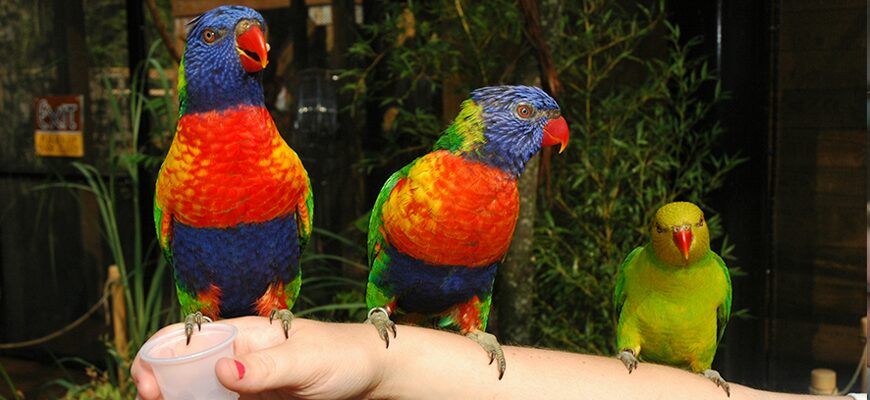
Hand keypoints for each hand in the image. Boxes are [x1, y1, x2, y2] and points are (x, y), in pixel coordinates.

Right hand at [132, 317, 385, 399]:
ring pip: (199, 390)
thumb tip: (222, 370)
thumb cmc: (344, 356)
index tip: (150, 386)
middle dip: (162, 385)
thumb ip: (266, 366)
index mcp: (245, 333)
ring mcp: (247, 379)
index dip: (157, 356)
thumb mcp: (306, 361)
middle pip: (183, 367)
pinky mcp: (259, 398)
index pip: (186, 336)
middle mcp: (239, 354)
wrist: (374, 373)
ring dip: (182, 399)